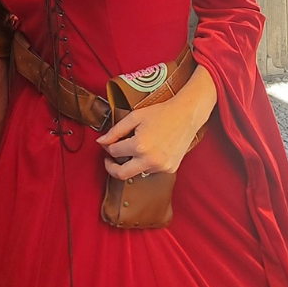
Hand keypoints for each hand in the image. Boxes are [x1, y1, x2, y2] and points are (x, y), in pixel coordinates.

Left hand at [96, 67, 215, 180]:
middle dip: (111, 168)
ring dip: (130, 164)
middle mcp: (150, 160)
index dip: (108, 146)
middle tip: (108, 160)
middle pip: (122, 174)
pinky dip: (145, 163)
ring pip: (137, 172)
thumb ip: (116, 130)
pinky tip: (149, 150)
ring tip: (133, 149)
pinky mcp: (170, 169)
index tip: (107, 143)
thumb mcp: (135, 117)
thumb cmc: (160, 113)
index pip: (114, 152)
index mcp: (140, 146)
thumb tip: (101, 141)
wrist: (186, 115)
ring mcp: (161, 167)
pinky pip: (150, 170)